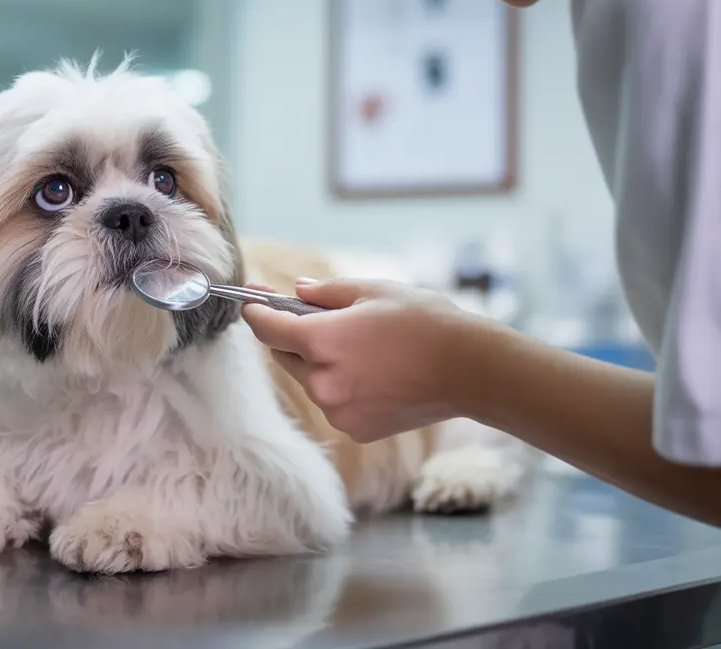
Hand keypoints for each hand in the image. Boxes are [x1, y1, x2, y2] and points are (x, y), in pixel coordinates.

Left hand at [241, 277, 493, 442]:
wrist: (469, 369)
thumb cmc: (424, 322)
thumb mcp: (373, 291)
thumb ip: (326, 292)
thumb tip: (296, 291)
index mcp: (321, 341)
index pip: (266, 328)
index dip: (255, 311)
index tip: (251, 301)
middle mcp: (321, 381)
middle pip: (284, 355)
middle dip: (294, 336)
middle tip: (320, 319)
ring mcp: (337, 411)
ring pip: (310, 380)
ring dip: (321, 363)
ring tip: (363, 348)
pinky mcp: (354, 429)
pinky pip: (333, 402)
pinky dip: (342, 387)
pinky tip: (376, 374)